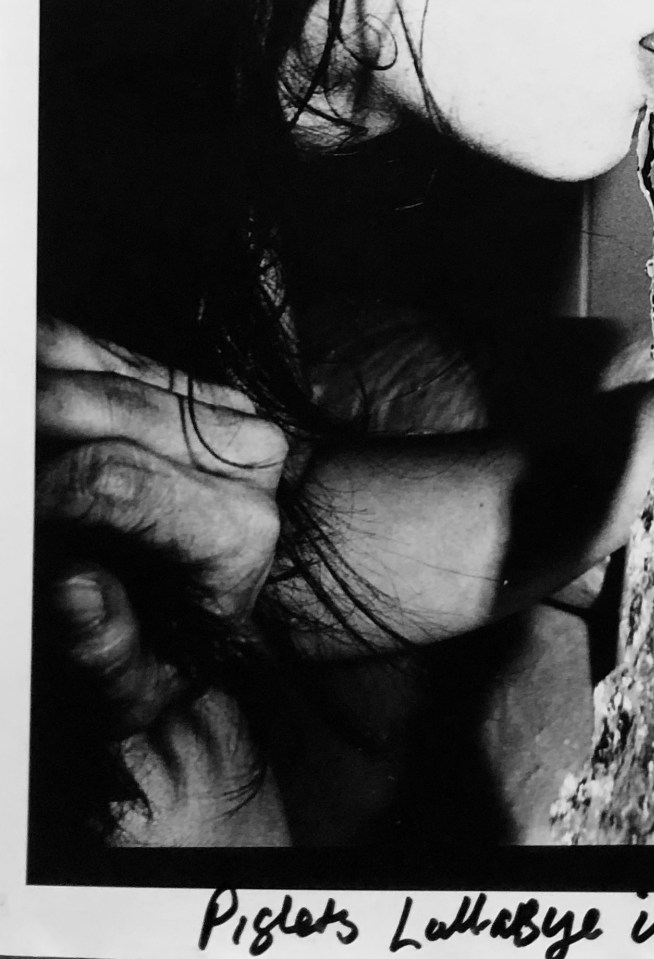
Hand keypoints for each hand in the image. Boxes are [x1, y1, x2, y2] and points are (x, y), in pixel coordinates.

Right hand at [36, 319, 288, 733]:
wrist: (232, 606)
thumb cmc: (173, 651)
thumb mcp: (140, 687)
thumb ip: (107, 648)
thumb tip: (71, 586)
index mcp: (238, 529)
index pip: (114, 480)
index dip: (32, 486)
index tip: (6, 511)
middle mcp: (246, 453)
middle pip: (99, 404)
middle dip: (20, 426)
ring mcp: (221, 406)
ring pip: (92, 363)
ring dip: (25, 389)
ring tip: (7, 440)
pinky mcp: (187, 382)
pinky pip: (96, 349)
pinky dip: (38, 365)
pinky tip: (17, 402)